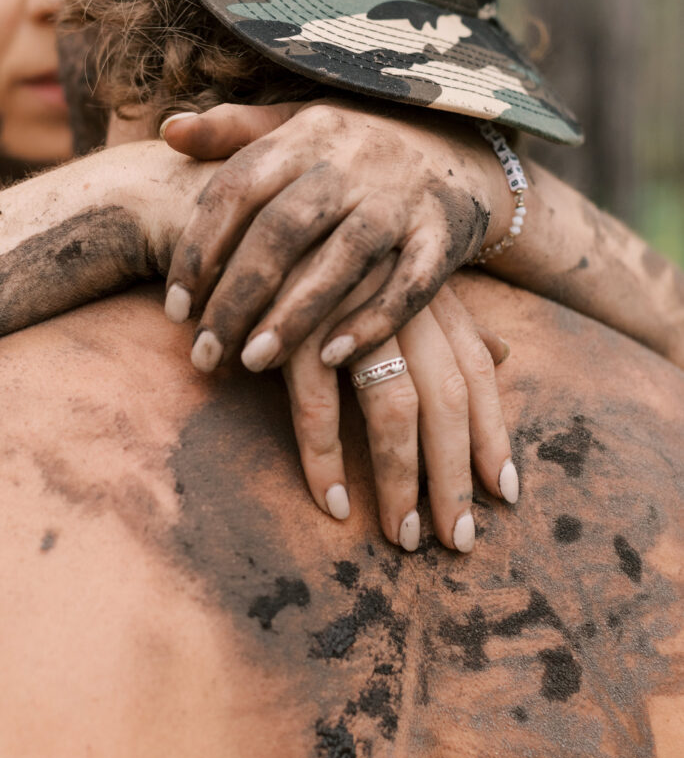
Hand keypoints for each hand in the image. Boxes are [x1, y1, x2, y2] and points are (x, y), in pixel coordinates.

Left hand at [162, 99, 511, 372]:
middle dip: (238, 295)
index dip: (200, 248)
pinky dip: (375, 320)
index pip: (239, 187)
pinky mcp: (445, 233)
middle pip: (284, 229)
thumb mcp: (299, 123)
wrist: (460, 147)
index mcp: (307, 133)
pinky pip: (412, 284)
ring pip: (344, 259)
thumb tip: (169, 131)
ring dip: (295, 315)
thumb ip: (235, 130)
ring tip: (253, 362)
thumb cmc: (356, 148)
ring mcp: (403, 198)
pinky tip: (332, 358)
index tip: (174, 307)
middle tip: (204, 353)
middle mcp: (355, 161)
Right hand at [283, 269, 515, 552]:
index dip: (493, 433)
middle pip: (446, 398)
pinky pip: (319, 409)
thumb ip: (449, 318)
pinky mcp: (292, 330)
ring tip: (404, 538)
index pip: (477, 373)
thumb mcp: (389, 277)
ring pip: (393, 411)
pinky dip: (326, 460)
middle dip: (454, 475)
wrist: (226, 216)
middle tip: (457, 542)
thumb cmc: (312, 255)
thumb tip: (504, 353)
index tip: (504, 493)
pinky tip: (334, 503)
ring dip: (400, 481)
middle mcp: (396, 300)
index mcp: (425, 292)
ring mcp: (346, 313)